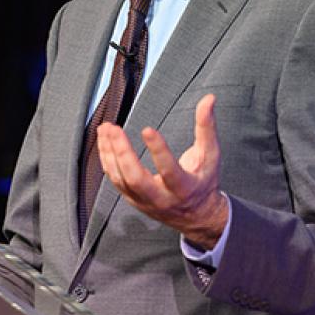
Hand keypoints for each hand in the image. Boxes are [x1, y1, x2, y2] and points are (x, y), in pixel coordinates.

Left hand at [96, 93, 228, 248]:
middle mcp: (162, 198)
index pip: (169, 171)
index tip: (147, 129)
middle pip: (136, 179)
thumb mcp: (210, 155)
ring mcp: (144, 201)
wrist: (197, 216)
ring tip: (106, 129)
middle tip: (114, 129)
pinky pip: (115, 180)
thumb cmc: (204, 180)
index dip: (158, 150)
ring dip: (109, 153)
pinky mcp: (132, 200)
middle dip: (122, 152)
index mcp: (184, 188)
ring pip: (121, 179)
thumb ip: (207, 127)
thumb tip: (209, 98)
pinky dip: (107, 159)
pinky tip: (104, 141)